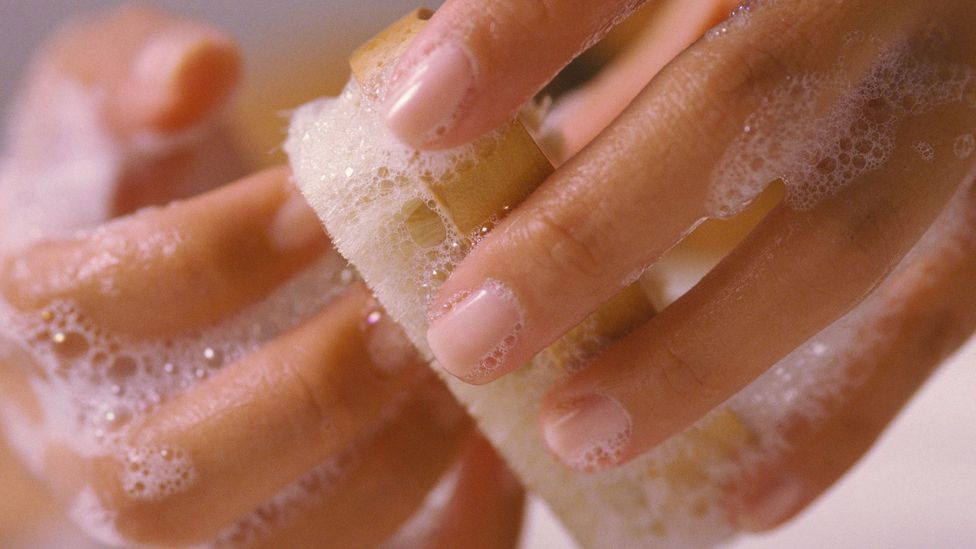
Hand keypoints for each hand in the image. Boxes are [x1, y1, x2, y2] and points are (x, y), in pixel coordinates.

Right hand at [0, 7, 522, 546]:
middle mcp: (89, 456)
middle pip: (166, 481)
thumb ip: (133, 80)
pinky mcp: (273, 548)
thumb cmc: (146, 209)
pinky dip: (450, 530)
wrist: (171, 315)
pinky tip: (497, 454)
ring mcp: (186, 525)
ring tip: (462, 377)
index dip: (214, 254)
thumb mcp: (116, 118)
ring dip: (386, 466)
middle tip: (409, 318)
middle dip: (310, 393)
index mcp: (37, 338)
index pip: (92, 313)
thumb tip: (195, 71)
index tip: (322, 204)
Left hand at [388, 0, 975, 530]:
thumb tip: (484, 151)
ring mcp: (964, 101)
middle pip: (740, 106)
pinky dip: (840, 421)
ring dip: (697, 353)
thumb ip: (618, 47)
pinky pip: (938, 321)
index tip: (412, 117)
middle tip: (470, 334)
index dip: (521, 33)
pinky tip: (746, 499)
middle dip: (590, 232)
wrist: (950, 3)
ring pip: (844, 235)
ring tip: (577, 431)